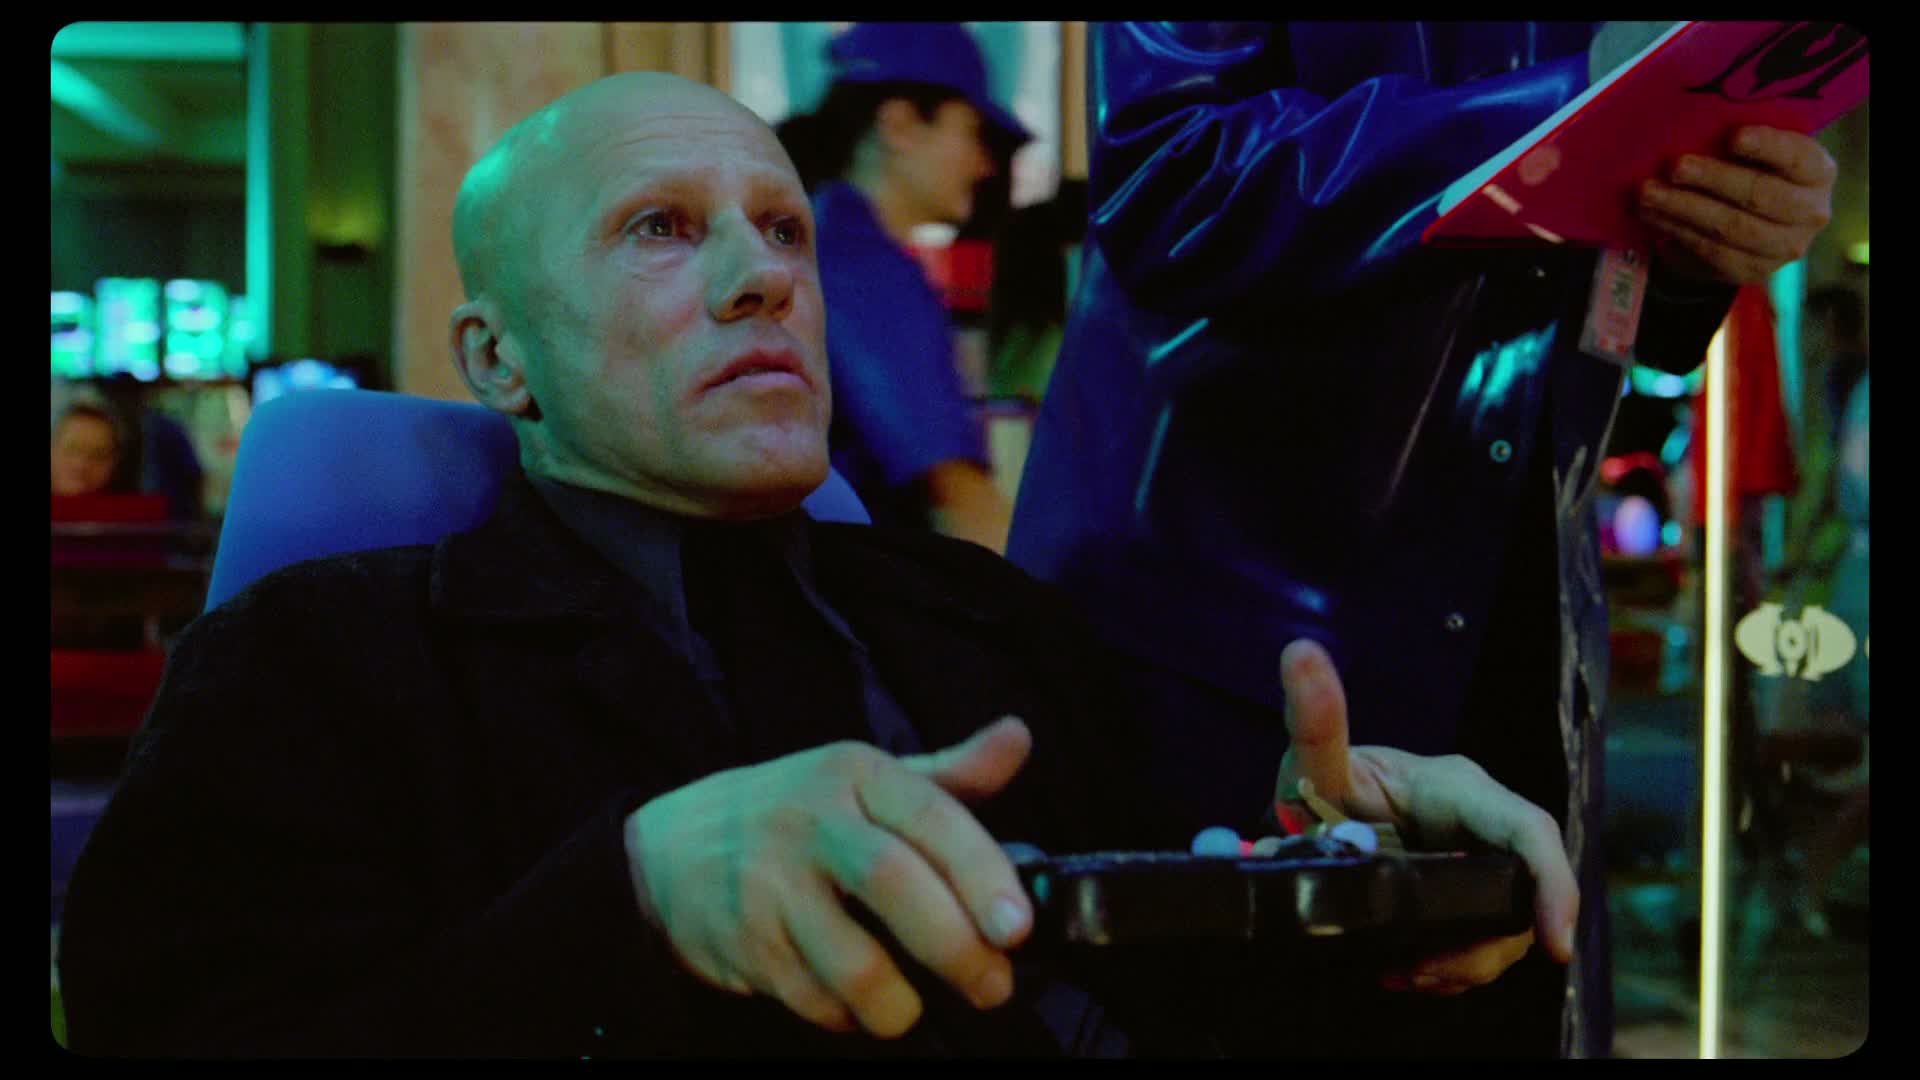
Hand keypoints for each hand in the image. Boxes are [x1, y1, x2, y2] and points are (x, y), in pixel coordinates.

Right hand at [622, 717, 1035, 1037]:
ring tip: (917, 1008)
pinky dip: (846, 1016)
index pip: (931, 814)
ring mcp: (771, 885)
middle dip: (955, 946)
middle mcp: (811, 821)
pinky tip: (856, 1006)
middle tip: (993, 986)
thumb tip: (1019, 738)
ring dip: (899, 1001)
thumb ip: (949, 775)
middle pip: (892, 883)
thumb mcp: (866, 779)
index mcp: (854, 773)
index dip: (981, 872)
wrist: (666, 846)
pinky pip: (813, 999)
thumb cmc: (795, 813)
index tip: (1018, 927)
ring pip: (852, 961)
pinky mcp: (745, 944)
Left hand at [1272, 641, 1579, 994]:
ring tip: (1403, 971)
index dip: (1552, 884)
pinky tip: (1402, 969)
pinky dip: (1447, 969)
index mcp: (1458, 789)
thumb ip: (1313, 720)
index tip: (1556, 944)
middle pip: (1523, 895)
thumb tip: (1300, 653)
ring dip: (1460, 964)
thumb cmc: (1320, 781)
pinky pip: (1480, 944)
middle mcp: (1482, 828)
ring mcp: (1480, 866)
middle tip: (1422, 968)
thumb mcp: (1313, 760)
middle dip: (1485, 944)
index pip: (1526, 830)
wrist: (1309, 815)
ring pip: (1503, 930)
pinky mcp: (1467, 900)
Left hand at [1638, 125, 1836, 284]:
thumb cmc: (1750, 170)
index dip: (1767, 146)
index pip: (1797, 157)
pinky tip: (1650, 214)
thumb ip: (1740, 142)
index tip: (1733, 136)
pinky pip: (1709, 250)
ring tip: (1647, 192)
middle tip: (1674, 166)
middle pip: (1760, 194)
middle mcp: (1811, 212)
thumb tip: (1692, 126)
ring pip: (1730, 226)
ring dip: (1682, 207)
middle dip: (1713, 178)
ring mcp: (1784, 246)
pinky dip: (1676, 229)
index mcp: (1818, 172)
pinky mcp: (1751, 270)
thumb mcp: (1756, 153)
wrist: (1749, 223)